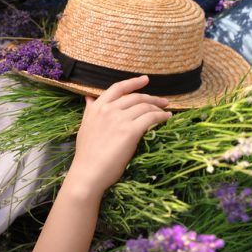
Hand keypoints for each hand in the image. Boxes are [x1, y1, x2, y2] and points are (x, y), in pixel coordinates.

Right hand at [67, 75, 171, 196]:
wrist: (88, 171)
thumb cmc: (86, 154)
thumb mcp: (85, 126)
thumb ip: (90, 111)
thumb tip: (89, 98)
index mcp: (97, 108)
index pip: (117, 88)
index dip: (133, 82)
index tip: (145, 79)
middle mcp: (108, 109)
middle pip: (135, 97)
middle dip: (151, 98)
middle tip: (162, 101)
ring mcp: (120, 119)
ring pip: (145, 106)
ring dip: (158, 107)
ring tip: (166, 111)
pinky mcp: (131, 131)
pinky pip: (151, 118)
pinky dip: (161, 116)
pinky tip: (166, 118)